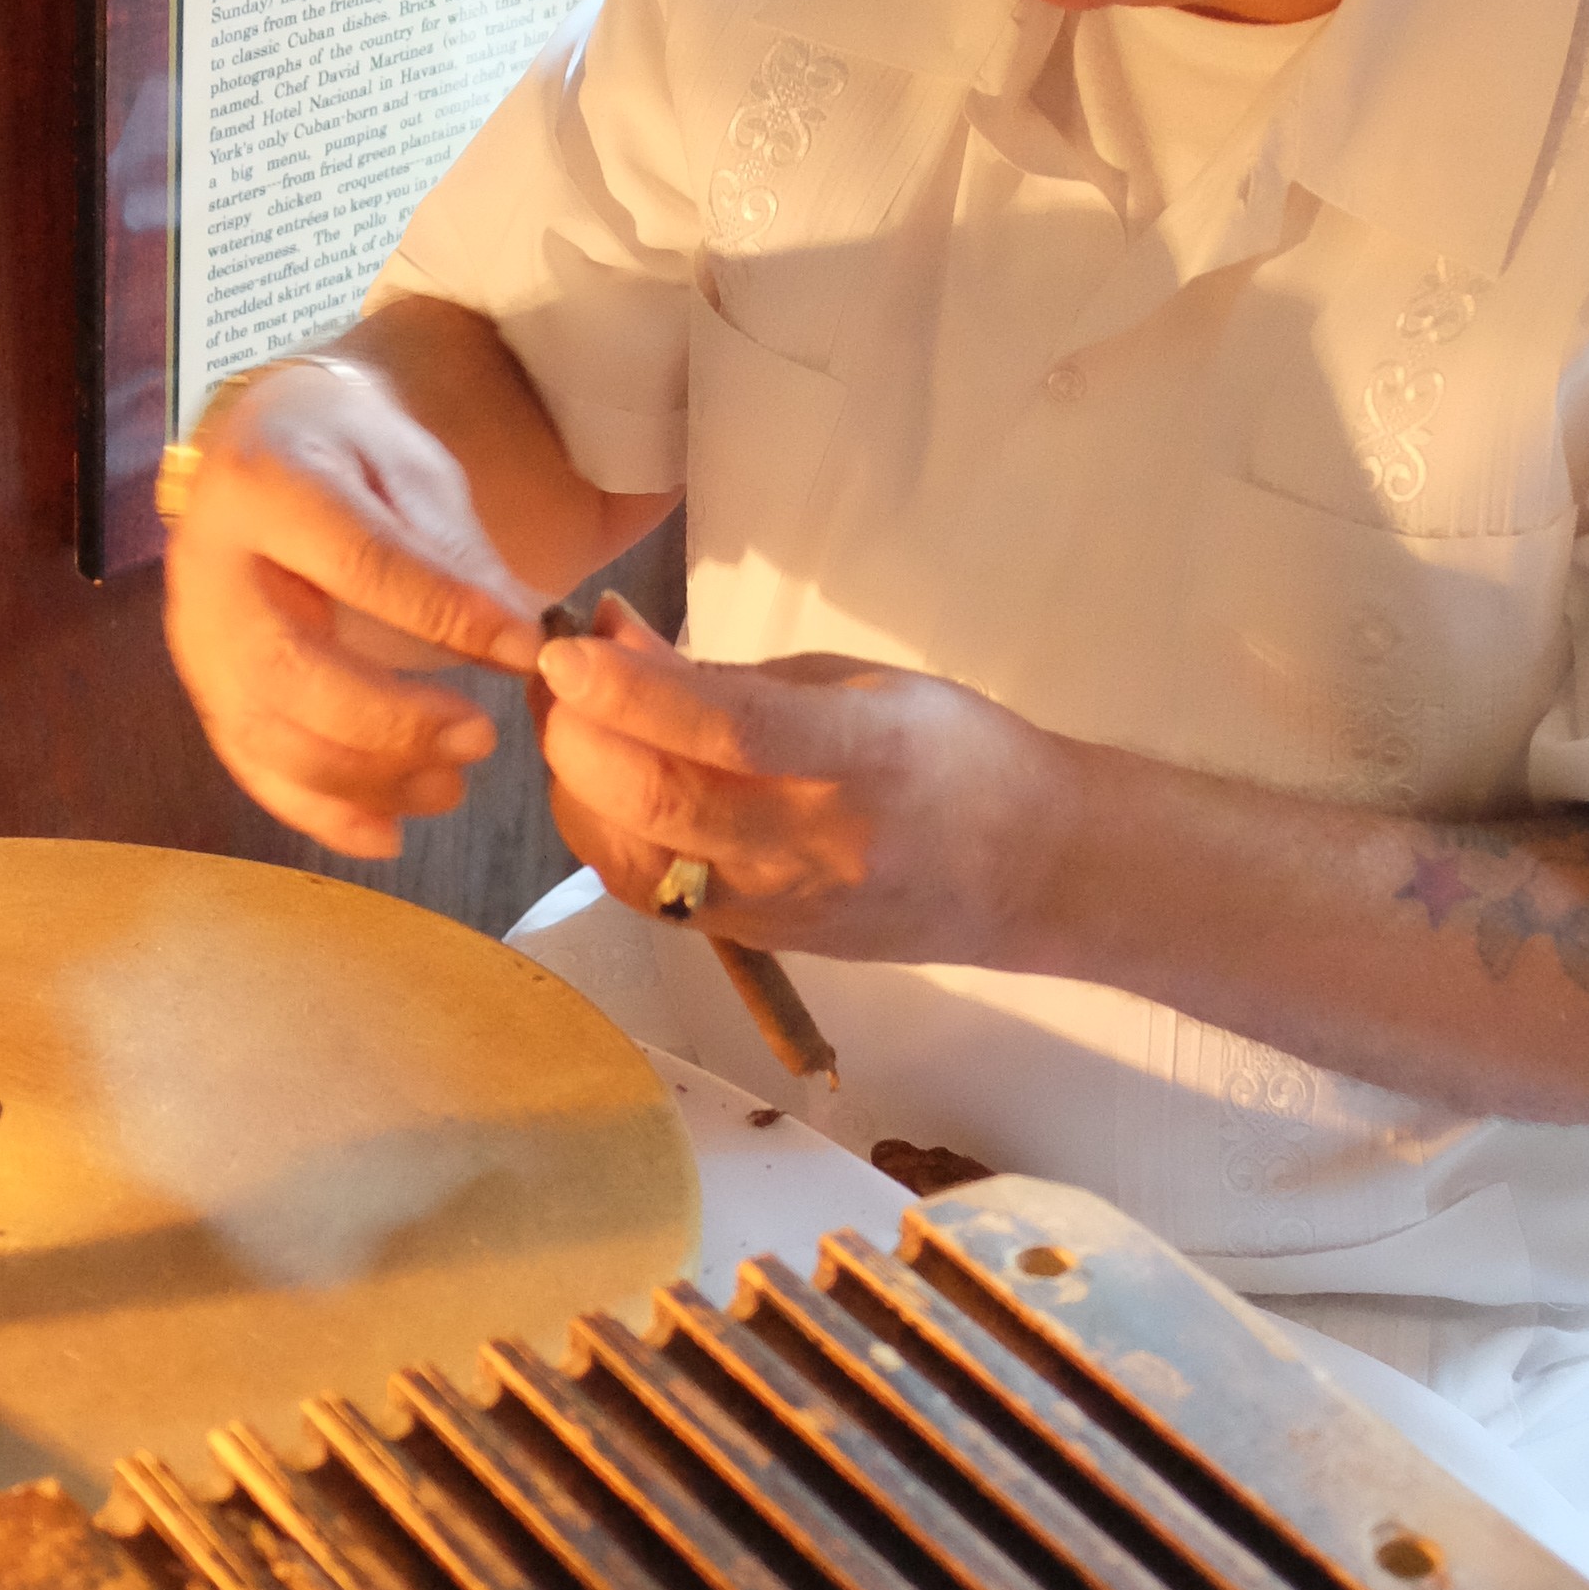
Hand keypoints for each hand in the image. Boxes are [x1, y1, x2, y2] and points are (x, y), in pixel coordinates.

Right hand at [160, 359, 538, 858]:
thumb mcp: (410, 468)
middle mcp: (207, 564)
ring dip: (364, 778)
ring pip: (265, 733)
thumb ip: (455, 554)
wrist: (264, 448)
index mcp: (264, 481)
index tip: (527, 648)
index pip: (357, 562)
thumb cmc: (350, 453)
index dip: (444, 613)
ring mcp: (192, 635)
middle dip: (392, 721)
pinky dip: (318, 811)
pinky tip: (386, 833)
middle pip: (289, 668)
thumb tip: (516, 644)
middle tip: (481, 737)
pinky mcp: (202, 688)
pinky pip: (250, 766)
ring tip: (452, 784)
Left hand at [534, 609, 1046, 960]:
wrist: (1030, 874)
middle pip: (663, 805)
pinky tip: (599, 788)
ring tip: (570, 729)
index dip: (634, 691)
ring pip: (636, 862)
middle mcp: (817, 845)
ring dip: (577, 791)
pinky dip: (603, 836)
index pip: (730, 731)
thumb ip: (731, 678)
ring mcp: (781, 908)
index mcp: (865, 758)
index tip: (568, 649)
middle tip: (557, 682)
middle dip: (579, 739)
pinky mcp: (756, 943)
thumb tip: (614, 646)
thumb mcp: (858, 684)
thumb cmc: (953, 754)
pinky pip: (649, 893)